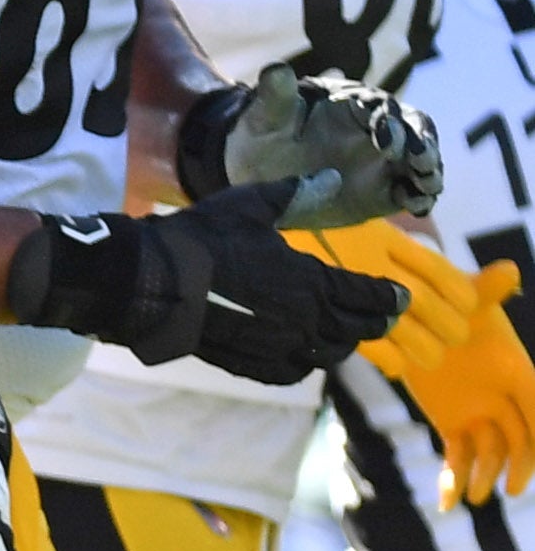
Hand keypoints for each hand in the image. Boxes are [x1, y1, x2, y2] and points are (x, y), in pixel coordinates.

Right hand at [10, 188, 408, 384]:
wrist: (150, 282)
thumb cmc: (201, 240)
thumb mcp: (250, 206)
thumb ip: (296, 194)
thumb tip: (332, 178)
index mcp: (310, 281)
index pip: (369, 297)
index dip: (389, 298)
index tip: (399, 297)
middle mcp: (303, 319)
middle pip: (356, 329)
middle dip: (373, 322)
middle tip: (380, 316)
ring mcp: (276, 345)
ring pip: (328, 354)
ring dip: (340, 343)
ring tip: (340, 334)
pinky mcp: (248, 363)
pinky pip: (291, 372)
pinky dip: (304, 364)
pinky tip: (301, 355)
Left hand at [185, 63, 440, 225]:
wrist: (261, 176)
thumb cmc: (265, 137)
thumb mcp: (266, 118)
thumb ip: (276, 97)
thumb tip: (275, 70)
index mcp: (354, 105)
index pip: (380, 107)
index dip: (387, 120)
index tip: (384, 139)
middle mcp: (378, 130)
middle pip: (415, 130)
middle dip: (423, 144)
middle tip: (422, 161)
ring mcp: (386, 161)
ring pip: (421, 161)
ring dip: (429, 171)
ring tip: (427, 185)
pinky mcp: (386, 190)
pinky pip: (411, 193)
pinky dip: (419, 198)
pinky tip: (416, 207)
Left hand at [327, 227, 534, 504]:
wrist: (423, 321)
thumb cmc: (453, 306)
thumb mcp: (466, 300)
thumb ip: (486, 290)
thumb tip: (508, 270)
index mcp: (517, 371)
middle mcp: (505, 397)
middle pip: (523, 437)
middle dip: (522, 464)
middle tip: (515, 489)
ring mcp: (481, 413)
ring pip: (492, 452)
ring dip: (485, 476)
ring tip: (471, 497)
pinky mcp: (453, 423)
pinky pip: (459, 456)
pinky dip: (453, 478)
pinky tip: (446, 502)